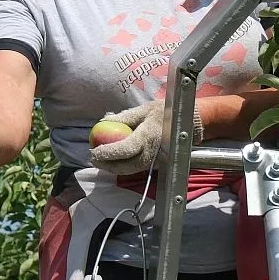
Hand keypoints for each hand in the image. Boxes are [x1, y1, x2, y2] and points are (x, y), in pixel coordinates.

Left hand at [88, 101, 202, 175]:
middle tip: (93, 158)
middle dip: (108, 165)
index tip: (95, 150)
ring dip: (113, 168)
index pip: (127, 148)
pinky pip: (136, 168)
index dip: (110, 152)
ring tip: (99, 161)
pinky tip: (112, 161)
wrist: (185, 123)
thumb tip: (103, 121)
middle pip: (128, 165)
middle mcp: (154, 151)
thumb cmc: (163, 113)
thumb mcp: (144, 109)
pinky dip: (122, 166)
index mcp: (150, 135)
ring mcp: (156, 160)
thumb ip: (124, 117)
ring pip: (131, 170)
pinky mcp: (156, 164)